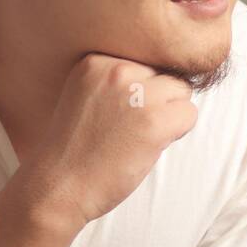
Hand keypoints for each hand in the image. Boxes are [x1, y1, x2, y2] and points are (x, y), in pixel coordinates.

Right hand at [32, 52, 198, 225]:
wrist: (57, 187)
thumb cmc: (74, 148)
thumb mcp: (88, 95)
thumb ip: (119, 80)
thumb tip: (167, 76)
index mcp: (97, 60)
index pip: (144, 62)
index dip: (141, 90)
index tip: (119, 114)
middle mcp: (117, 69)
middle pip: (164, 74)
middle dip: (157, 100)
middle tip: (130, 128)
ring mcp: (137, 93)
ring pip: (181, 91)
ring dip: (169, 114)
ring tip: (139, 136)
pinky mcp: (154, 120)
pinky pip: (189, 114)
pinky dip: (177, 133)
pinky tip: (149, 146)